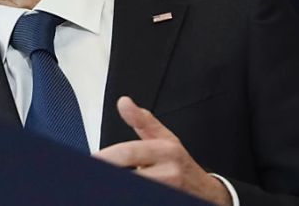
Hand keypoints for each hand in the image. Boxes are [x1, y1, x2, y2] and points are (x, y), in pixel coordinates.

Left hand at [93, 97, 231, 205]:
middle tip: (91, 173)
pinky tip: (122, 190)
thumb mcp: (165, 138)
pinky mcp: (167, 200)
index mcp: (165, 150)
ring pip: (135, 188)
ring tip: (104, 181)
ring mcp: (169, 191)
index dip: (106, 157)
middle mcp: (169, 173)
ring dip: (117, 185)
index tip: (91, 158)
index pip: (129, 153)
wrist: (207, 193)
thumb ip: (142, 121)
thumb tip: (123, 102)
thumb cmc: (180, 164)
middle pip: (130, 176)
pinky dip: (129, 193)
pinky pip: (142, 197)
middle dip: (109, 174)